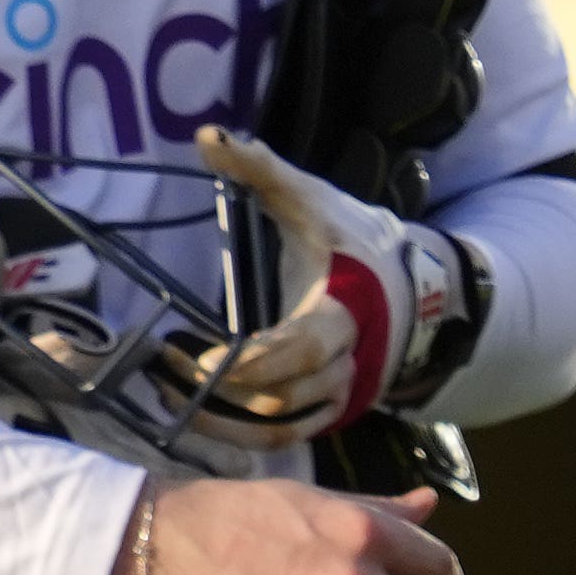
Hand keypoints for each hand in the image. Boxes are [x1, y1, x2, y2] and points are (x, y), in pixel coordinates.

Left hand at [190, 129, 463, 440]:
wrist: (411, 286)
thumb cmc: (351, 240)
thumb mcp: (310, 200)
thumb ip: (261, 170)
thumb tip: (209, 136)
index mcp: (342, 313)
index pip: (301, 350)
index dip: (255, 362)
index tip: (203, 362)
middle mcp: (345, 362)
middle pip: (284, 396)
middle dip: (223, 391)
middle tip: (164, 370)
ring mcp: (341, 392)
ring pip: (282, 427)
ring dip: (223, 421)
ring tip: (168, 392)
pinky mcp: (332, 409)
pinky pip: (287, 439)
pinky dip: (242, 438)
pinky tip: (196, 420)